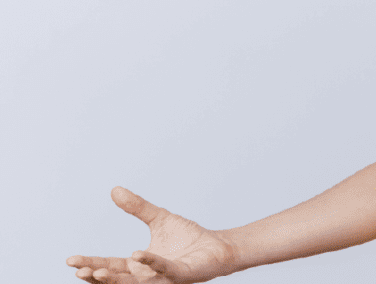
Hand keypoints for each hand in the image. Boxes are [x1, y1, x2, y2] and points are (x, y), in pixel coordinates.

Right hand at [67, 187, 238, 282]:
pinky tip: (137, 254)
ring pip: (135, 282)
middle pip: (116, 278)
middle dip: (96, 276)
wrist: (216, 245)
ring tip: (98, 271)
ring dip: (116, 278)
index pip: (109, 266)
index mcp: (138, 264)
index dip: (91, 264)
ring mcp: (163, 277)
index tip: (71, 261)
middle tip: (78, 271)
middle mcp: (147, 275)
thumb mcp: (158, 218)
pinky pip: (163, 269)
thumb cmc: (188, 237)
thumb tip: (114, 189)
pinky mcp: (180, 274)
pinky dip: (150, 262)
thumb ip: (137, 207)